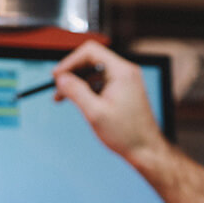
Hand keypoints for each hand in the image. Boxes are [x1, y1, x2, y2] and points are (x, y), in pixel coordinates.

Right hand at [53, 40, 168, 164]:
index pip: (90, 51)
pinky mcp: (124, 90)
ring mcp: (126, 81)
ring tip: (62, 98)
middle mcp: (126, 72)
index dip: (70, 62)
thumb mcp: (94, 112)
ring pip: (95, 72)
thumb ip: (76, 91)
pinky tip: (78, 102)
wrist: (146, 151)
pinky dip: (88, 89)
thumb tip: (61, 78)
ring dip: (78, 82)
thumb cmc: (126, 134)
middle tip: (57, 88)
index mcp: (122, 72)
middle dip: (72, 73)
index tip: (57, 76)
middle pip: (92, 60)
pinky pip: (101, 82)